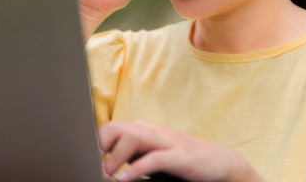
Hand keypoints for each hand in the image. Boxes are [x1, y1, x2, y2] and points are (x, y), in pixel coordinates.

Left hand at [99, 121, 263, 181]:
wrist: (220, 163)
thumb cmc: (182, 161)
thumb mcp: (152, 157)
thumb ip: (132, 157)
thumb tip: (105, 167)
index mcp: (143, 130)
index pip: (110, 128)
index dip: (95, 143)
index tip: (86, 161)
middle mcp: (152, 132)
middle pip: (116, 128)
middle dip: (100, 146)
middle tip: (96, 168)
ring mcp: (167, 142)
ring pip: (132, 136)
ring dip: (115, 157)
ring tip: (107, 174)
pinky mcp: (180, 156)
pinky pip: (154, 158)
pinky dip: (136, 169)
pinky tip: (125, 179)